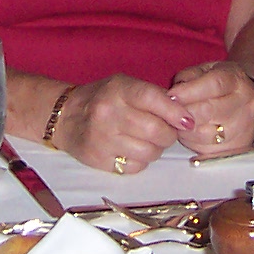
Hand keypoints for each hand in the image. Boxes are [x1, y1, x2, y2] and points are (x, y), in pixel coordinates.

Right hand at [52, 76, 192, 174]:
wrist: (65, 116)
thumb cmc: (103, 99)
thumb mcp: (124, 86)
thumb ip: (153, 96)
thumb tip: (184, 115)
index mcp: (118, 90)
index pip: (153, 99)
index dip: (175, 112)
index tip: (187, 121)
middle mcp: (109, 113)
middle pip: (156, 130)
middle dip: (168, 134)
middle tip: (165, 132)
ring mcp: (102, 138)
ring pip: (149, 152)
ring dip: (155, 150)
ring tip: (147, 141)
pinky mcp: (99, 160)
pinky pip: (134, 167)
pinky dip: (139, 161)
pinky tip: (132, 150)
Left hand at [168, 61, 253, 155]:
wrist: (248, 102)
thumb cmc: (223, 86)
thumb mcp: (206, 71)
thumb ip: (188, 78)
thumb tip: (173, 97)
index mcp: (237, 82)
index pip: (214, 85)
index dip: (189, 91)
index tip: (172, 95)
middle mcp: (245, 106)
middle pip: (209, 111)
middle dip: (184, 112)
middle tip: (171, 111)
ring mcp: (243, 129)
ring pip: (205, 134)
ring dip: (185, 129)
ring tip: (181, 122)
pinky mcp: (237, 149)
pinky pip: (206, 149)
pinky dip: (193, 143)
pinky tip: (191, 134)